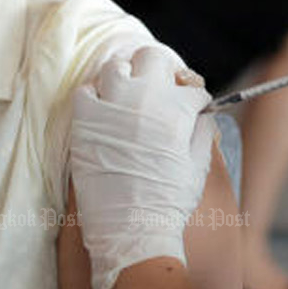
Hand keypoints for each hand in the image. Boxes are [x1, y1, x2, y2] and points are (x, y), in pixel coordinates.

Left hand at [70, 46, 215, 288]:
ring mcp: (112, 107)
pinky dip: (94, 93)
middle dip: (161, 70)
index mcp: (177, 110)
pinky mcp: (85, 121)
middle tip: (159, 87)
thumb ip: (202, 132)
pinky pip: (85, 90)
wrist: (132, 230)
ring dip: (126, 74)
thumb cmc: (169, 202)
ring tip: (128, 92)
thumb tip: (203, 113)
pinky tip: (102, 108)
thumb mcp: (198, 166)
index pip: (190, 86)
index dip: (193, 97)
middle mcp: (145, 100)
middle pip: (153, 58)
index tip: (190, 106)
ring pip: (117, 65)